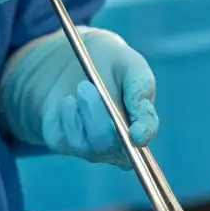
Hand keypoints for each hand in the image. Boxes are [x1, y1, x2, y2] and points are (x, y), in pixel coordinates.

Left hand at [0, 27, 157, 166]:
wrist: (74, 60)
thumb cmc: (111, 64)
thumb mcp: (129, 65)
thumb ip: (140, 87)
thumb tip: (141, 114)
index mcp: (142, 125)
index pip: (146, 134)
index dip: (143, 134)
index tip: (136, 132)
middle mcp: (119, 146)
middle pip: (108, 143)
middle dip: (96, 113)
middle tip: (86, 86)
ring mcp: (91, 150)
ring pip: (83, 142)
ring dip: (80, 109)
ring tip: (82, 88)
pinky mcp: (66, 144)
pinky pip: (63, 138)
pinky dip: (65, 114)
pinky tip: (69, 102)